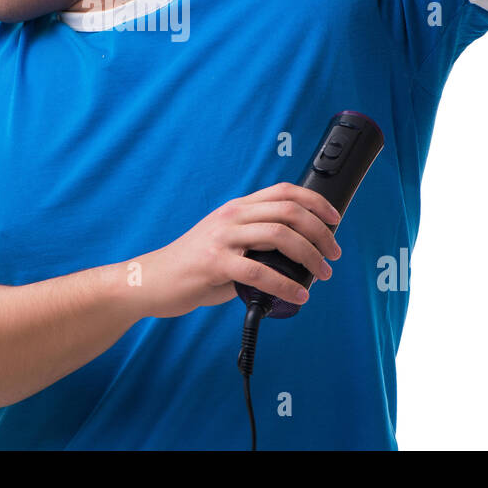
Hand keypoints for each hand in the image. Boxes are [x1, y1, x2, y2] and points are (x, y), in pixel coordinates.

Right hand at [133, 182, 342, 318]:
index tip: (335, 219)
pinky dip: (286, 285)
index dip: (315, 201)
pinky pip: (260, 272)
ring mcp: (222, 238)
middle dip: (320, 232)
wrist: (152, 280)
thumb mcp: (226, 241)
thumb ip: (255, 242)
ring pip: (279, 236)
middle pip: (288, 211)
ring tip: (322, 273)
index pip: (284, 191)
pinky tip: (298, 295)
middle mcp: (231, 217)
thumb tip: (296, 258)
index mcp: (237, 208)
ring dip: (310, 256)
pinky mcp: (215, 264)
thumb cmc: (194, 266)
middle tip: (334, 253)